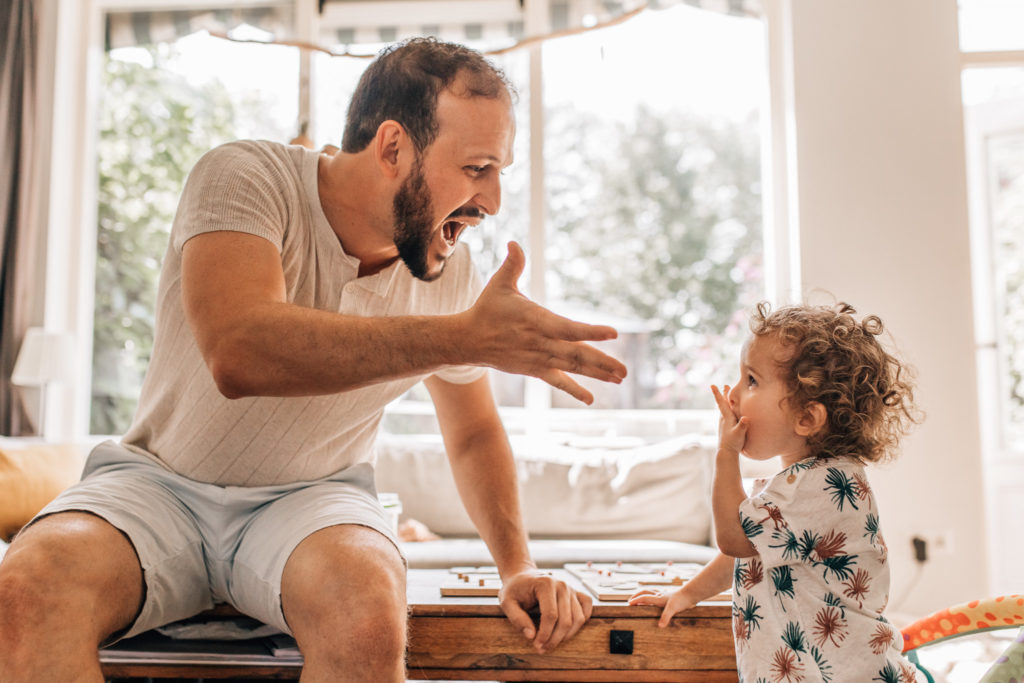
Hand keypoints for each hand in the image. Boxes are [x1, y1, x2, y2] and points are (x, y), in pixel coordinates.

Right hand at [465, 242, 626, 403]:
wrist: (468, 340)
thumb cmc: (487, 309)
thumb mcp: (499, 284)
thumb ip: (513, 265)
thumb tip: (514, 243)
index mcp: (536, 320)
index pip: (568, 328)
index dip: (590, 331)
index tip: (613, 333)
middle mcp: (540, 343)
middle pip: (575, 354)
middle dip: (602, 362)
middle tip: (625, 370)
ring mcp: (538, 359)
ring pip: (571, 368)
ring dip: (597, 373)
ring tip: (619, 378)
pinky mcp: (534, 370)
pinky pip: (557, 382)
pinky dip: (573, 390)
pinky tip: (590, 400)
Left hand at [498, 569, 592, 652]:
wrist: (522, 576)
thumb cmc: (514, 590)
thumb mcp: (507, 602)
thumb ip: (517, 618)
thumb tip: (531, 636)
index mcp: (545, 584)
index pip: (551, 615)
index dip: (545, 634)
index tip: (537, 645)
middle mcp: (562, 585)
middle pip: (566, 619)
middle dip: (554, 639)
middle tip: (542, 649)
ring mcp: (571, 588)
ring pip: (578, 618)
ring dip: (567, 635)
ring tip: (552, 643)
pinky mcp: (576, 592)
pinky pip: (587, 607)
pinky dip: (582, 621)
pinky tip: (568, 630)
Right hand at [628, 587, 696, 627]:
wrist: (691, 593)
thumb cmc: (682, 601)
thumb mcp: (673, 609)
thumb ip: (666, 617)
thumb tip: (660, 626)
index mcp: (658, 598)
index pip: (644, 598)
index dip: (635, 600)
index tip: (628, 604)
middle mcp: (660, 595)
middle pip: (645, 592)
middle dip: (636, 596)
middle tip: (630, 600)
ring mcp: (665, 594)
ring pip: (651, 591)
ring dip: (644, 593)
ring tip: (640, 598)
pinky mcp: (669, 595)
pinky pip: (658, 593)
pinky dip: (654, 594)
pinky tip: (656, 598)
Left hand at [711, 384, 746, 455]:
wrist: (726, 453)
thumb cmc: (733, 443)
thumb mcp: (740, 434)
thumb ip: (743, 426)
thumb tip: (746, 418)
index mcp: (727, 418)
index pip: (722, 403)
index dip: (718, 394)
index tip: (712, 385)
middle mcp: (724, 419)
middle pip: (723, 404)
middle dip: (724, 394)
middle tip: (725, 385)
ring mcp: (724, 424)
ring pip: (724, 410)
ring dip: (726, 401)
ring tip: (726, 396)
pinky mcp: (725, 428)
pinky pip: (726, 416)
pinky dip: (727, 410)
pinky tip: (729, 412)